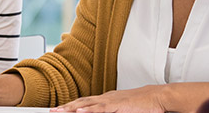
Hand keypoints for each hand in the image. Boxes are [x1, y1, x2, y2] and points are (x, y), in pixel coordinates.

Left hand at [51, 85, 166, 112]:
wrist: (156, 97)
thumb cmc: (142, 105)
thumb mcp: (121, 110)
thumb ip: (109, 112)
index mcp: (105, 99)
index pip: (84, 102)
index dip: (70, 106)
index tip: (59, 110)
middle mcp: (105, 98)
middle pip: (81, 102)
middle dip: (65, 107)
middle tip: (52, 111)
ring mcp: (110, 100)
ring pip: (86, 104)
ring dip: (71, 108)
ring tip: (59, 112)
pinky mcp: (118, 105)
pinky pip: (100, 108)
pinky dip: (88, 109)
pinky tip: (78, 111)